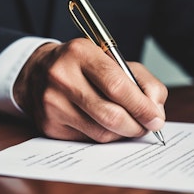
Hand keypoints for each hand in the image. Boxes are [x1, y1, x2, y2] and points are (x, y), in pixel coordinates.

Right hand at [13, 38, 166, 142]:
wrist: (37, 72)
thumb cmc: (82, 67)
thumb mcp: (112, 60)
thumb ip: (141, 80)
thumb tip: (155, 111)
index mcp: (80, 53)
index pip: (117, 86)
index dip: (141, 106)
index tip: (156, 118)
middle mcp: (61, 77)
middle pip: (110, 114)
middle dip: (136, 125)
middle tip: (147, 127)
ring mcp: (52, 103)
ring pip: (101, 133)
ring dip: (122, 134)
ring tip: (128, 125)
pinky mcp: (48, 125)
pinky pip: (87, 140)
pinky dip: (103, 136)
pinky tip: (104, 125)